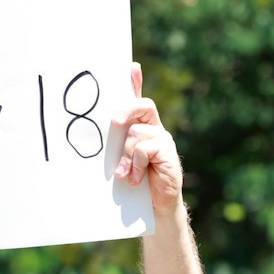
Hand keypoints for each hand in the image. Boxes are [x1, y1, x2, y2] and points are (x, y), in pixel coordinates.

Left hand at [112, 63, 184, 214]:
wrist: (156, 205)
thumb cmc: (134, 180)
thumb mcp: (122, 158)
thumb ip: (116, 143)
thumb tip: (105, 128)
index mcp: (142, 126)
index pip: (138, 99)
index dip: (135, 82)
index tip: (131, 67)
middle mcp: (154, 128)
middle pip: (141, 106)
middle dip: (126, 111)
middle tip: (114, 122)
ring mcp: (163, 139)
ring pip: (136, 134)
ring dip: (126, 156)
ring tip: (125, 173)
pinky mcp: (168, 152)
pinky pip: (144, 149)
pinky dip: (136, 164)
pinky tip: (136, 177)